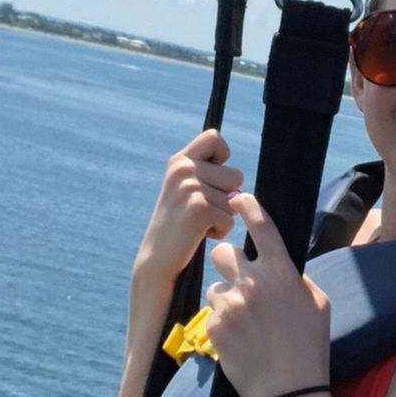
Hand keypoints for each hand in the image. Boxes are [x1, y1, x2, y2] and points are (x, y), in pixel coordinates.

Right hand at [134, 131, 243, 289]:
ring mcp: (190, 187)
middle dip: (226, 197)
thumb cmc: (178, 224)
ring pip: (235, 199)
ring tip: (197, 222)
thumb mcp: (185, 188)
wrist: (157, 258)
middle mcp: (183, 169)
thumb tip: (238, 175)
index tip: (212, 178)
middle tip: (200, 210)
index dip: (222, 157)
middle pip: (236, 175)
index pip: (214, 138)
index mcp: (179, 160)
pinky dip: (220, 230)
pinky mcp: (198, 208)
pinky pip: (230, 218)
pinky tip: (198, 234)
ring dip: (222, 216)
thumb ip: (205, 172)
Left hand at [205, 193, 331, 396]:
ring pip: (215, 286)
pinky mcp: (214, 327)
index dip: (248, 206)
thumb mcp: (319, 305)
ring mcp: (231, 305)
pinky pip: (212, 313)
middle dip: (229, 262)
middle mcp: (253, 283)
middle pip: (224, 252)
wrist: (287, 392)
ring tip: (245, 322)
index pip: (261, 226)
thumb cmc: (309, 348)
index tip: (239, 198)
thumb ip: (298, 279)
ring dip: (226, 297)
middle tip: (240, 279)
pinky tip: (239, 340)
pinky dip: (222, 323)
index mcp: (282, 272)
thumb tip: (283, 267)